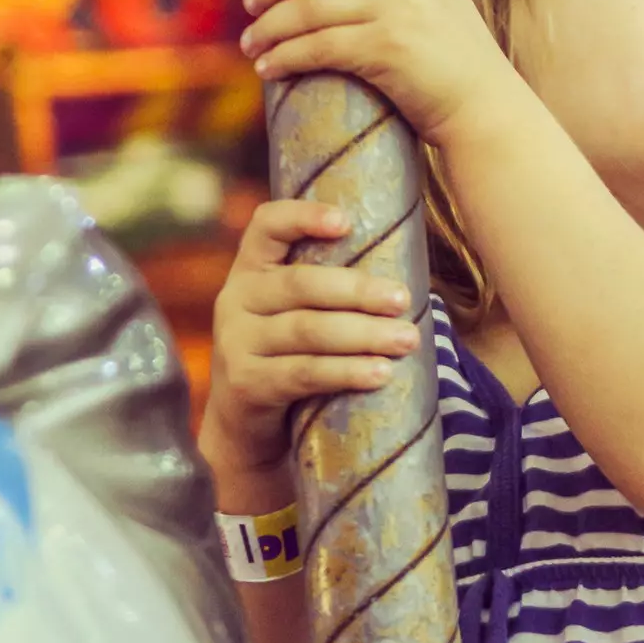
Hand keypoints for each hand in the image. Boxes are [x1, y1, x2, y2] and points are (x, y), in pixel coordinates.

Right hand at [198, 200, 420, 474]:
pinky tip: (379, 374)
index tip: (347, 222)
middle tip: (404, 299)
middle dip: (358, 291)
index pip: (267, 225)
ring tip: (407, 340)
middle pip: (300, 284)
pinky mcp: (246, 384)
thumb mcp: (296, 313)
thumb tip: (404, 281)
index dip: (303, 216)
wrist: (245, 425)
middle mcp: (236, 298)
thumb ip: (328, 290)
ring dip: (363, 334)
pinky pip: (302, 373)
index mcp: (252, 269)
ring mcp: (236, 342)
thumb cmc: (290, 356)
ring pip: (307, 330)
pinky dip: (345, 372)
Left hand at [239, 0, 523, 145]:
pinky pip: (318, 45)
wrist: (486, 110)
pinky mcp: (387, 47)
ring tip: (250, 43)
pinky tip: (269, 68)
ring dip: (270, 26)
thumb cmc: (455, 65)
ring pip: (312, 6)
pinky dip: (285, 56)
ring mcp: (400, 8)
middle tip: (250, 1)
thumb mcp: (437, 2)